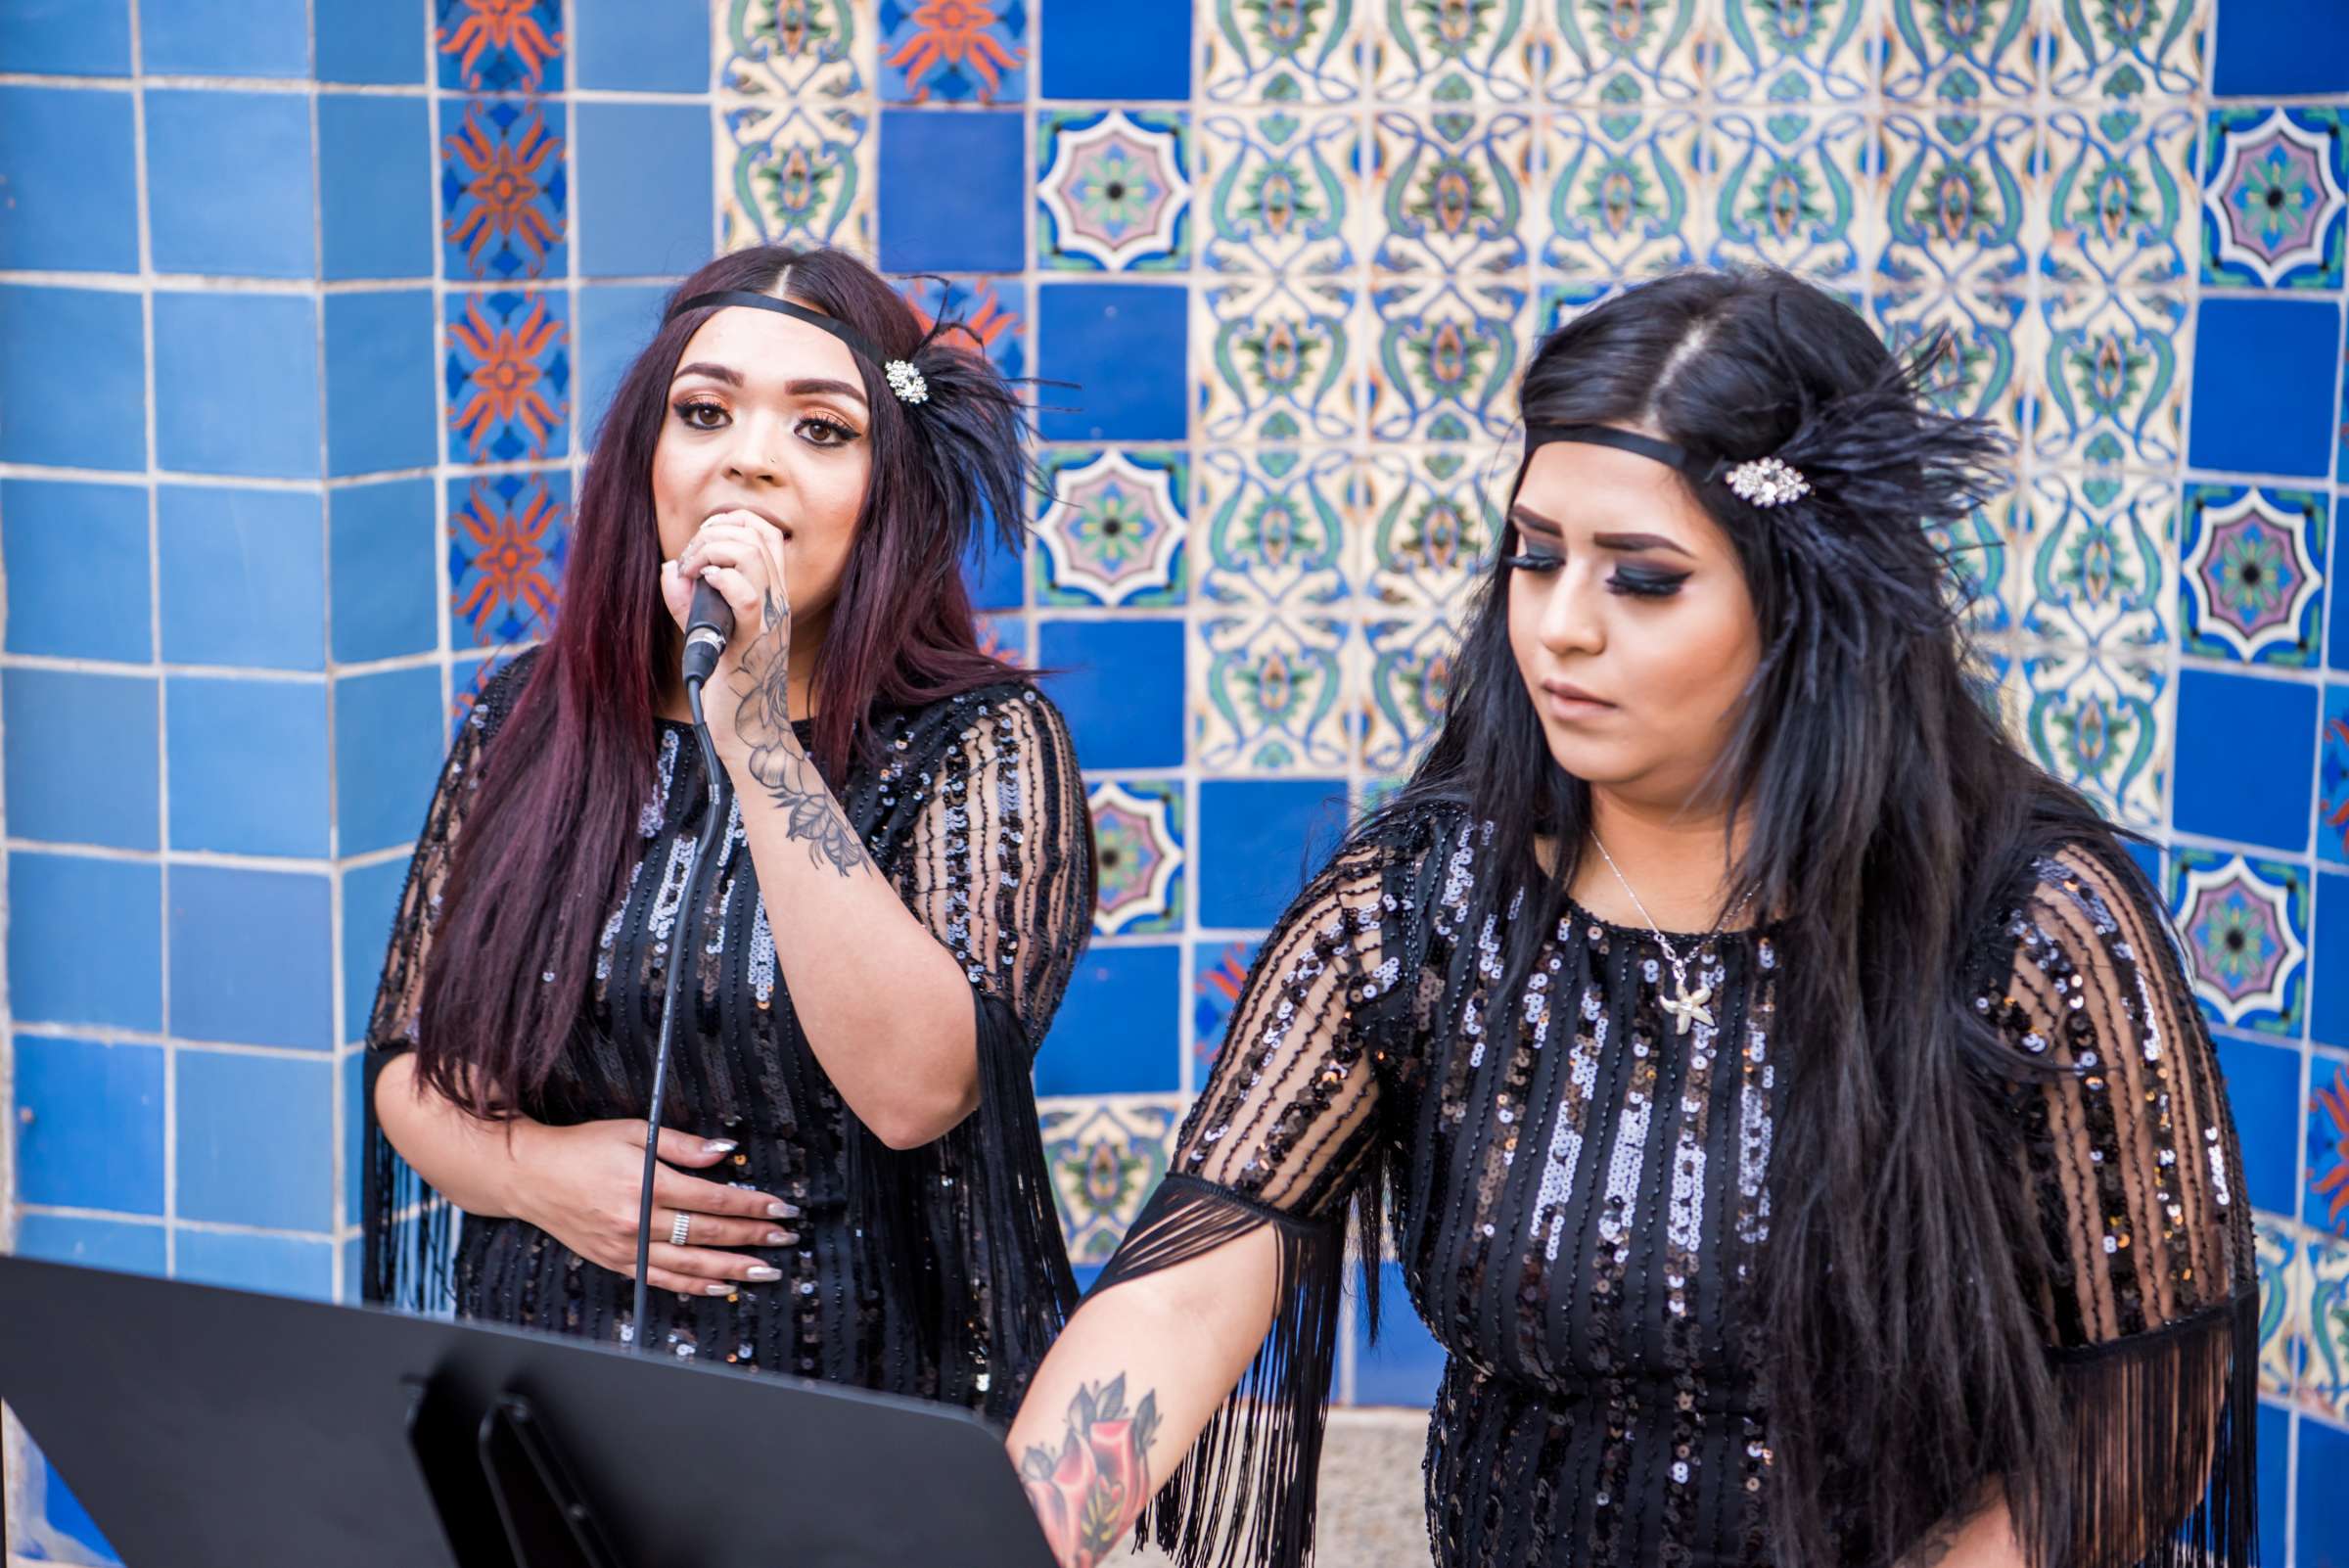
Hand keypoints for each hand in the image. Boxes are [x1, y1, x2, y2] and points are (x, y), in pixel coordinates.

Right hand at [506, 1117, 799, 1296]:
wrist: (531, 1177)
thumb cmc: (584, 1149)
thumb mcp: (634, 1132)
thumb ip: (682, 1145)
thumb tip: (724, 1150)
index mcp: (648, 1184)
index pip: (715, 1199)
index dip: (753, 1205)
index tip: (781, 1208)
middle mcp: (639, 1221)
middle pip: (709, 1232)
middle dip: (753, 1236)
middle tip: (785, 1238)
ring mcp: (627, 1247)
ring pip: (691, 1264)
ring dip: (734, 1268)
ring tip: (766, 1270)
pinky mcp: (616, 1262)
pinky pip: (664, 1280)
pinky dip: (696, 1286)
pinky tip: (723, 1286)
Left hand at [662, 509, 793, 763]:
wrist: (747, 729)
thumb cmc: (729, 682)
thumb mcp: (706, 630)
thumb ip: (688, 598)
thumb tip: (671, 568)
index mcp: (772, 593)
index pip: (764, 531)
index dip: (730, 522)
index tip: (701, 545)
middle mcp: (777, 600)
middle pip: (756, 532)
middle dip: (712, 533)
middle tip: (691, 562)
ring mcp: (770, 618)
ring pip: (751, 554)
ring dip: (710, 551)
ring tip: (693, 573)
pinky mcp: (754, 641)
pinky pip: (746, 595)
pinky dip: (719, 580)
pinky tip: (702, 587)